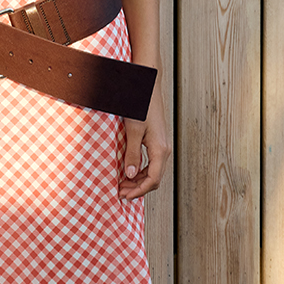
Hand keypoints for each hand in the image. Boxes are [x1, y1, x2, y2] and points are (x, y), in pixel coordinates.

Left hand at [118, 79, 170, 201]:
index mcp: (160, 150)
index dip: (139, 191)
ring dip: (138, 181)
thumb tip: (129, 174)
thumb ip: (132, 153)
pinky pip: (151, 163)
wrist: (148, 87)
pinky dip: (140, 171)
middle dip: (137, 188)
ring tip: (122, 184)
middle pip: (154, 179)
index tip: (125, 196)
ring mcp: (161, 146)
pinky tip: (128, 172)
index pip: (153, 180)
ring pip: (152, 172)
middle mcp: (164, 150)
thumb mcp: (133, 130)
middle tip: (120, 193)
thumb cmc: (141, 106)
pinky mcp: (156, 142)